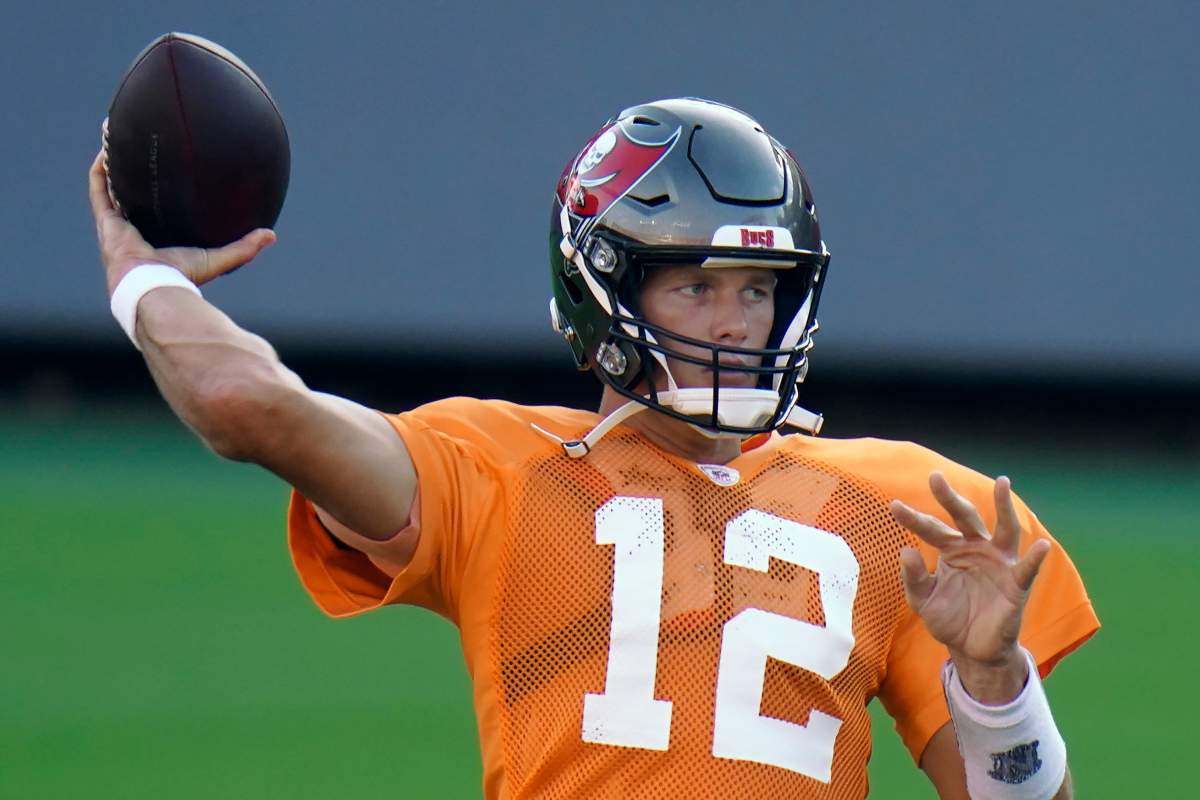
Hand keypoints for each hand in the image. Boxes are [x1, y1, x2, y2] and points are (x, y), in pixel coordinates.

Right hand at [88, 122, 275, 296]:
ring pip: (111, 186)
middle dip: (132, 173)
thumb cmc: (184, 276)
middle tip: (140, 148)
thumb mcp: (220, 258)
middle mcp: (134, 230)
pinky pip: (99, 188)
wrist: (155, 285)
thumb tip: (272, 235)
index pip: (156, 211)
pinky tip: (108, 147)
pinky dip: (102, 169)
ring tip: (117, 138)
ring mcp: (117, 225)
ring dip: (113, 162)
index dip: (158, 192)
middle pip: (131, 194)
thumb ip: (245, 247)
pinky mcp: (106, 221)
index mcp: (157, 238)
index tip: (166, 172)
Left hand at [890, 472, 1050, 702]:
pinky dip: (1035, 558)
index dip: (912, 518)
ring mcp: (998, 563)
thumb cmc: (948, 619)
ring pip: (1004, 529)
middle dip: (950, 498)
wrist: (971, 650)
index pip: (930, 529)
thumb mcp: (922, 600)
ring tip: (1003, 483)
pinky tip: (1041, 546)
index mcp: (951, 550)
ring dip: (1004, 507)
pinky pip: (1027, 569)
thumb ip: (913, 577)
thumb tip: (905, 550)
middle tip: (934, 477)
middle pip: (964, 517)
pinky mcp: (1015, 584)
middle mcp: (976, 549)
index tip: (893, 506)